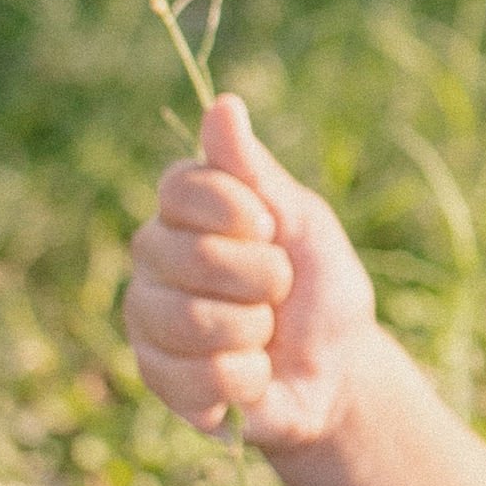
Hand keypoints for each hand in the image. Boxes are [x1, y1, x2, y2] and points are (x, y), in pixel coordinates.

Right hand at [125, 93, 381, 453]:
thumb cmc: (320, 286)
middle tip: (279, 289)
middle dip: (263, 278)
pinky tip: (254, 375)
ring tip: (265, 335)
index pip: (181, 186)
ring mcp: (146, 317)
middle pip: (193, 256)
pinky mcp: (156, 376)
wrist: (338, 369)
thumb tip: (224, 104)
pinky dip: (247, 380)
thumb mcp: (304, 221)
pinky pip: (198, 379)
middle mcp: (151, 255)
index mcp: (181, 208)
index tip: (273, 230)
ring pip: (191, 321)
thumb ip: (256, 172)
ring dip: (254, 333)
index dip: (241, 212)